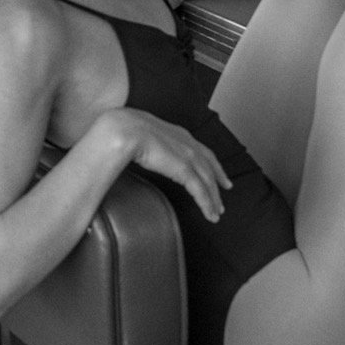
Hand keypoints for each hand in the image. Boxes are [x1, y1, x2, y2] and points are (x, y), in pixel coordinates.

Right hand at [100, 107, 229, 220]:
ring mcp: (187, 155)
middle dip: (217, 182)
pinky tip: (210, 214)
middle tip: (221, 197)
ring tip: (216, 212)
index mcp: (177, 133)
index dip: (212, 165)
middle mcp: (187, 143)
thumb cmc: (123, 131)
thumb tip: (137, 153)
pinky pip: (200, 190)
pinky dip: (207, 204)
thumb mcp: (140, 135)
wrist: (123, 130)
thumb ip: (145, 144)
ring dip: (213, 198)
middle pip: (209, 166)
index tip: (219, 176)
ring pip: (207, 181)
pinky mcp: (184, 169)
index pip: (201, 150)